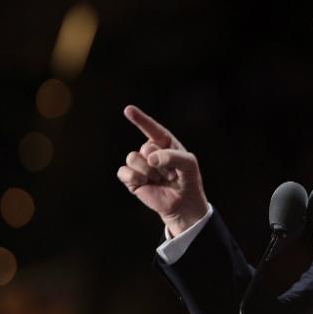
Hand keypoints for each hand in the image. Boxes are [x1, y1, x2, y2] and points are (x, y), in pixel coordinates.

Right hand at [117, 105, 208, 235]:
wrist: (183, 204)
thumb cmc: (188, 180)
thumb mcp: (188, 164)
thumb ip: (172, 156)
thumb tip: (149, 158)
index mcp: (165, 143)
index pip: (152, 129)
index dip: (140, 119)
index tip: (128, 109)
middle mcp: (150, 151)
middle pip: (146, 147)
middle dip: (160, 162)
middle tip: (171, 174)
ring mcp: (140, 165)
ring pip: (133, 157)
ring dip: (148, 171)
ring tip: (159, 179)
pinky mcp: (131, 179)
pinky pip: (124, 172)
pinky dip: (134, 178)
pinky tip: (145, 184)